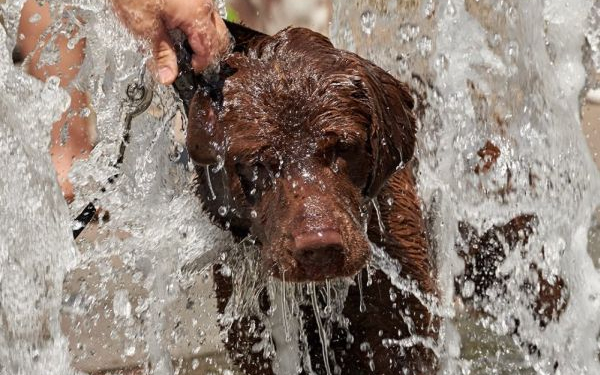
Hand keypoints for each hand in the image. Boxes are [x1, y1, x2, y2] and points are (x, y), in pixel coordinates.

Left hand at [110, 0, 229, 83]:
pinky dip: (198, 24)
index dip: (201, 64)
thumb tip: (168, 77)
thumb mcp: (145, 28)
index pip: (210, 49)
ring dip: (204, 37)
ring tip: (185, 44)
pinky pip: (204, 11)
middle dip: (209, 52)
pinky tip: (180, 27)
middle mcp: (204, 4)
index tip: (190, 71)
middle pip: (220, 37)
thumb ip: (161, 54)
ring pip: (214, 23)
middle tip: (191, 61)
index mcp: (197, 15)